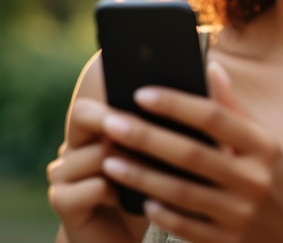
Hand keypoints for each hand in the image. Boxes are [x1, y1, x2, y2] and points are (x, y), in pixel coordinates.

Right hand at [47, 97, 147, 242]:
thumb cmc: (148, 192)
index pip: (94, 98)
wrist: (125, 240)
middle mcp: (71, 147)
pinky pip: (96, 185)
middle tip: (151, 128)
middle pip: (84, 114)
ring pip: (99, 151)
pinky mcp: (63, 202)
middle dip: (120, 121)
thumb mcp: (158, 154)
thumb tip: (184, 90)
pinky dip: (119, 191)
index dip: (117, 96)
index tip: (149, 94)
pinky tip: (129, 200)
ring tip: (153, 173)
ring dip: (131, 162)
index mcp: (92, 130)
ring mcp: (63, 174)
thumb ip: (160, 124)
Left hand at [99, 61, 282, 242]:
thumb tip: (211, 66)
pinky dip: (161, 213)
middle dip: (147, 137)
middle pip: (191, 154)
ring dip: (142, 175)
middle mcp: (253, 179)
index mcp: (264, 146)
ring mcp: (240, 215)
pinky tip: (140, 199)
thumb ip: (234, 107)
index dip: (176, 104)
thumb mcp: (266, 143)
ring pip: (180, 192)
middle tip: (111, 122)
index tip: (141, 93)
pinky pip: (185, 227)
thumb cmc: (276, 180)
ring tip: (110, 159)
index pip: (214, 117)